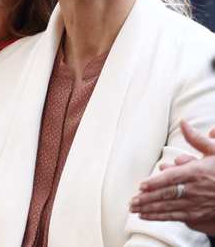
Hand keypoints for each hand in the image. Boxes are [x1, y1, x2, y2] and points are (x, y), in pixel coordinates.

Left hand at [129, 119, 214, 235]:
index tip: (141, 185)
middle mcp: (195, 190)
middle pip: (168, 195)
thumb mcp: (214, 151)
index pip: (173, 178)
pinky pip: (174, 217)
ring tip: (133, 208)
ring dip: (149, 209)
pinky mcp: (196, 215)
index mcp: (197, 173)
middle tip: (131, 200)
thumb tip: (182, 121)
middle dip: (148, 198)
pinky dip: (158, 217)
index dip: (156, 182)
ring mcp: (195, 205)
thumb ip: (196, 138)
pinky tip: (144, 216)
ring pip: (169, 207)